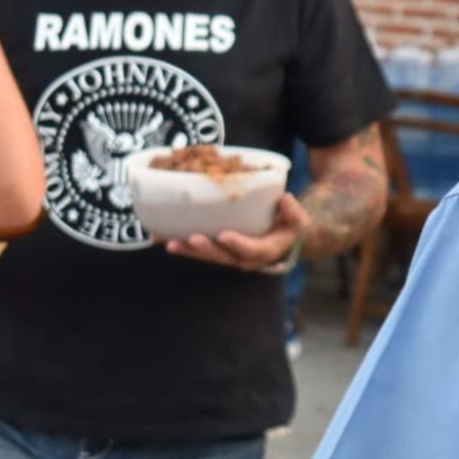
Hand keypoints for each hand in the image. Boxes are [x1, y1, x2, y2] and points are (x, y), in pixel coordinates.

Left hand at [163, 192, 309, 271]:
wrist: (285, 241)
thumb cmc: (291, 227)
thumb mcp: (298, 220)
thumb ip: (293, 212)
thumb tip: (285, 200)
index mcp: (265, 251)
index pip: (250, 250)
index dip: (238, 244)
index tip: (225, 236)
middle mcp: (244, 258)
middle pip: (222, 256)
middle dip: (205, 249)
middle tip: (191, 239)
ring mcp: (229, 256)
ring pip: (207, 256)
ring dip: (188, 250)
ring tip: (168, 242)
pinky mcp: (219, 251)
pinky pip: (199, 251)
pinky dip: (182, 245)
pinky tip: (161, 237)